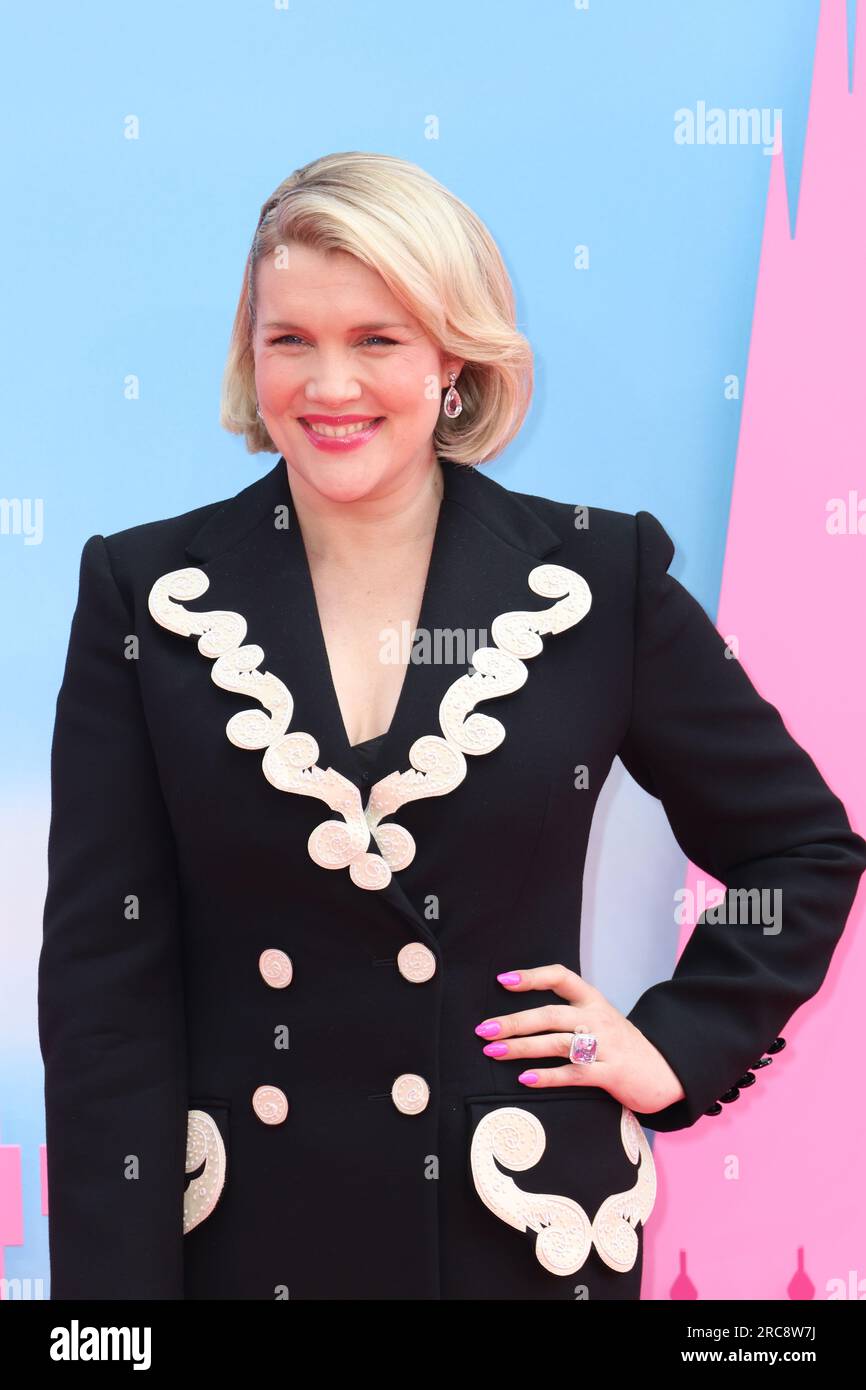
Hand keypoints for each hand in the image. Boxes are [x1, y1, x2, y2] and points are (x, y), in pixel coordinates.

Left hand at [474, 962, 685, 1115]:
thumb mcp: (599, 1020)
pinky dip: (548, 1076)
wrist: (664, 1072)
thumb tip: (520, 1018)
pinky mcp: (611, 1073)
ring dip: (522, 1048)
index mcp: (593, 1000)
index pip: (561, 977)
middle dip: (514, 1022)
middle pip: (551, 1014)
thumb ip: (569, 1014)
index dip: (532, 976)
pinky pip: (575, 1073)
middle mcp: (598, 1018)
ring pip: (557, 1043)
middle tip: (484, 1029)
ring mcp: (606, 1045)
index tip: (504, 981)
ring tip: (494, 1052)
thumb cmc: (621, 1046)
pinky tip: (525, 1078)